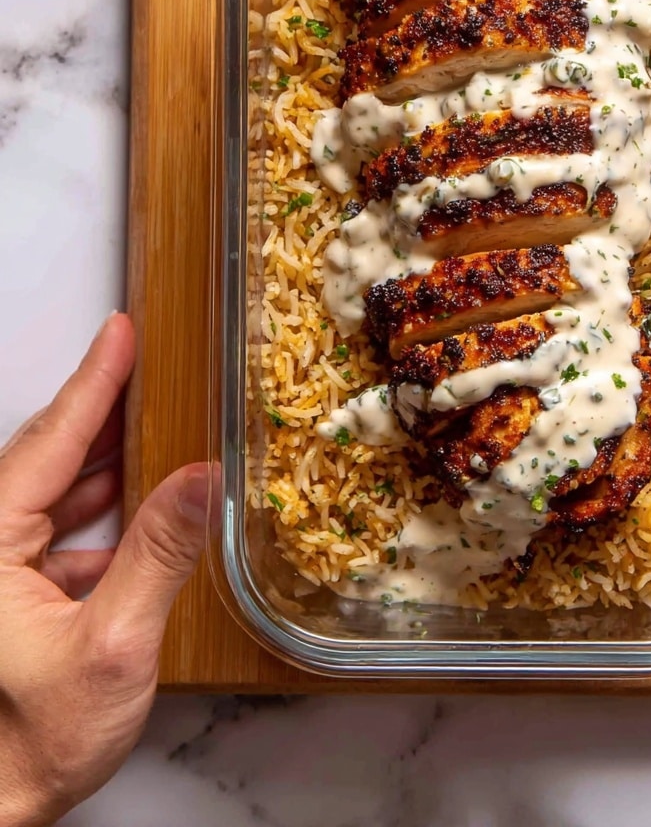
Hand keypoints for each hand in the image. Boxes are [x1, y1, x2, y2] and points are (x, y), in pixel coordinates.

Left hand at [0, 313, 214, 826]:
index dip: (94, 382)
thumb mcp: (112, 644)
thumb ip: (160, 554)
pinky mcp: (8, 599)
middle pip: (49, 458)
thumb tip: (204, 480)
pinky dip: (102, 516)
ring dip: (106, 464)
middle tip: (144, 365)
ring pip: (55, 495)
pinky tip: (142, 513)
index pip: (50, 441)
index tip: (121, 333)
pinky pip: (58, 535)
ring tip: (153, 426)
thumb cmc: (26, 745)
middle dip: (102, 411)